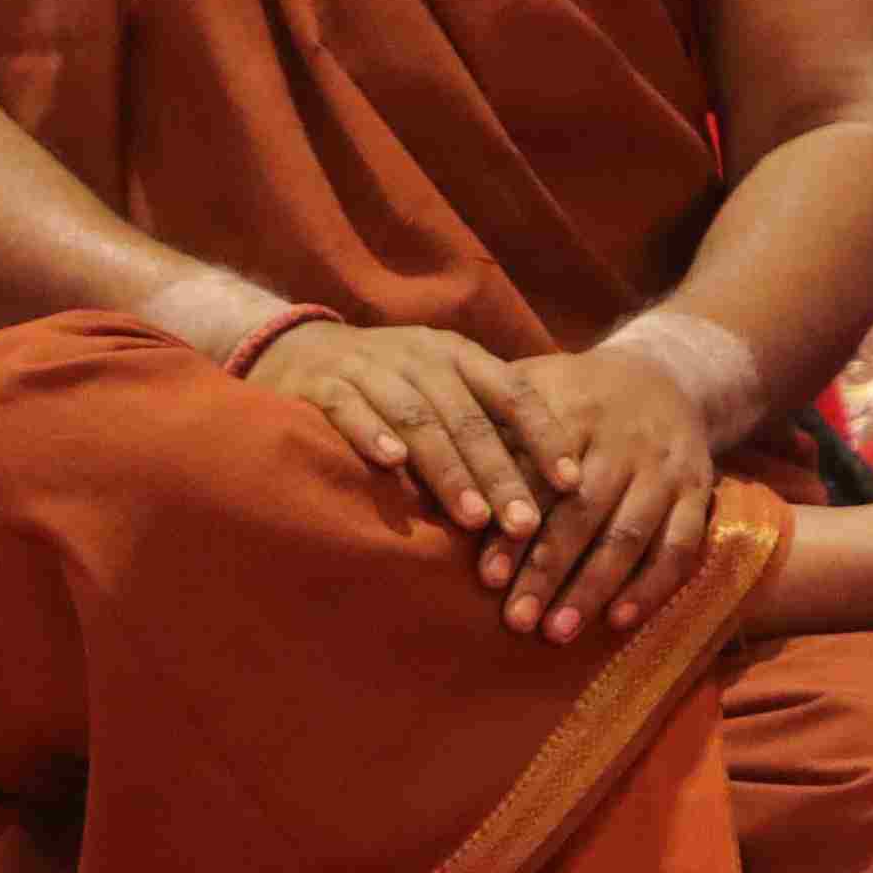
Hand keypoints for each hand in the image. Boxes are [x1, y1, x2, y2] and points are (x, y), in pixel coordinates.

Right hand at [253, 320, 567, 571]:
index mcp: (457, 355)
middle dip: (500, 472)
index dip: (544, 436)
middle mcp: (419, 356)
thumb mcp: (443, 385)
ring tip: (473, 517)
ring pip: (416, 417)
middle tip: (526, 524)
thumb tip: (552, 483)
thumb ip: (486, 421)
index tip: (572, 484)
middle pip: (468, 416)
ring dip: (447, 468)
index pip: (513, 392)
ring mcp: (369, 368)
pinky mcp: (323, 384)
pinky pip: (350, 408)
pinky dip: (371, 433)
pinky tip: (391, 463)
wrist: (299, 348)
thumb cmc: (391, 382)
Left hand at [491, 345, 718, 643]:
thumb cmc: (574, 392)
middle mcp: (622, 439)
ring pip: (629, 533)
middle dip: (548, 570)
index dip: (514, 529)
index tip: (487, 577)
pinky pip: (679, 545)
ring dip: (593, 588)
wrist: (665, 373)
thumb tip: (423, 460)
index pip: (538, 475)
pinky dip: (651, 586)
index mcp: (573, 409)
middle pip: (583, 511)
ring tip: (557, 632)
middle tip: (515, 620)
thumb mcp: (532, 384)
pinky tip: (618, 621)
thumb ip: (488, 421)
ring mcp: (663, 468)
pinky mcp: (697, 491)